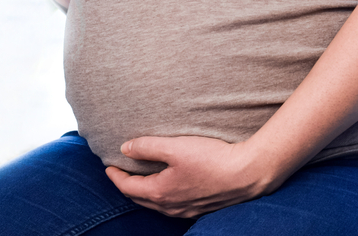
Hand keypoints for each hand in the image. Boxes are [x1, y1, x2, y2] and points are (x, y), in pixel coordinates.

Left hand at [105, 136, 279, 217]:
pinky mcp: (201, 208)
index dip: (116, 176)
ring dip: (146, 192)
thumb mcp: (176, 147)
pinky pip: (174, 206)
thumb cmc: (212, 159)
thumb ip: (148, 146)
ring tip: (143, 179)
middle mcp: (171, 206)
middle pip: (140, 198)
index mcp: (160, 192)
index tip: (109, 166)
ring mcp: (187, 210)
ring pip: (157, 204)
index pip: (128, 187)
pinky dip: (164, 197)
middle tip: (122, 173)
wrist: (247, 173)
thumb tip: (125, 148)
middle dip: (128, 186)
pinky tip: (171, 188)